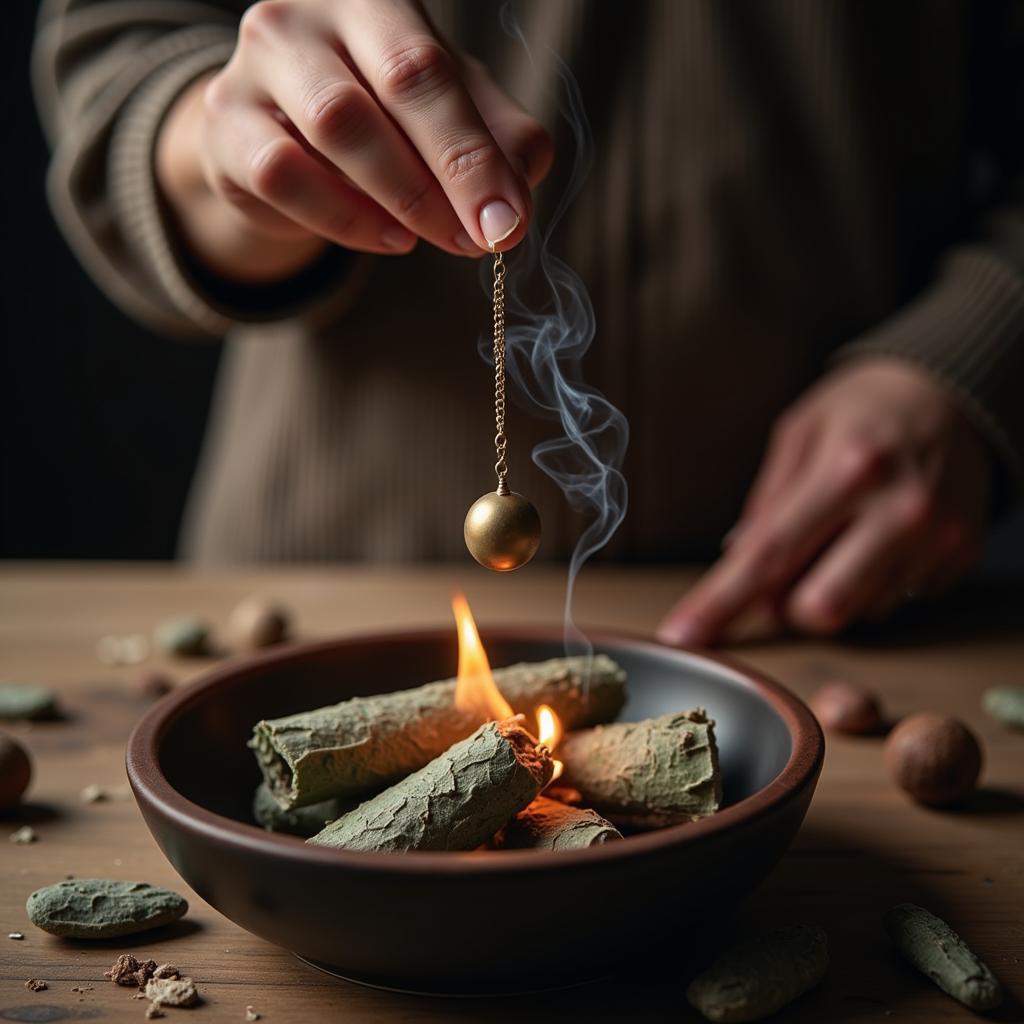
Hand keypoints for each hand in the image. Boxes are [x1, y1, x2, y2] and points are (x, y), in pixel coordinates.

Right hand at [156, 0, 551, 281]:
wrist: (282, 133)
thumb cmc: (383, 115)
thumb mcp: (452, 117)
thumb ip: (496, 146)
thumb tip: (515, 208)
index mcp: (378, 1)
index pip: (430, 70)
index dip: (473, 154)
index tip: (507, 224)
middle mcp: (312, 15)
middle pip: (390, 89)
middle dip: (446, 177)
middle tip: (478, 239)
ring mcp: (259, 64)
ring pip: (336, 128)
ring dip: (398, 199)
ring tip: (429, 237)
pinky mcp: (226, 123)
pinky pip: (284, 175)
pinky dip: (344, 219)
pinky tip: (386, 236)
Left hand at [658, 358, 992, 645]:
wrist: (957, 393)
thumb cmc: (865, 408)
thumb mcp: (800, 431)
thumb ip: (767, 502)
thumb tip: (736, 561)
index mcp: (848, 469)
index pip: (770, 554)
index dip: (721, 602)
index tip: (684, 635)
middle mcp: (899, 510)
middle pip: (819, 609)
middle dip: (787, 605)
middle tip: (785, 569)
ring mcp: (938, 538)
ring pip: (858, 613)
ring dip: (833, 589)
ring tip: (845, 533)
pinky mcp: (961, 557)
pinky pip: (895, 602)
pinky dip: (872, 583)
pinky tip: (878, 537)